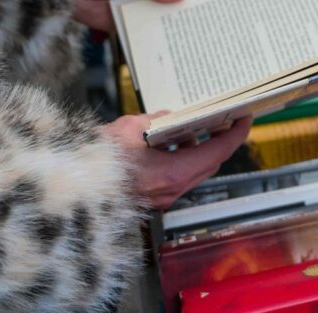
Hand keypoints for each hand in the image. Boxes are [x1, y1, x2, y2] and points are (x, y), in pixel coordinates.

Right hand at [104, 114, 252, 209]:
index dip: (236, 134)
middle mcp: (173, 189)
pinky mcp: (151, 198)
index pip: (219, 152)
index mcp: (174, 172)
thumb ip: (154, 121)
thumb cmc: (97, 162)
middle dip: (219, 141)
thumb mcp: (129, 129)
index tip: (245, 119)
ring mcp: (163, 196)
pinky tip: (167, 143)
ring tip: (192, 129)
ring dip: (197, 150)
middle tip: (223, 121)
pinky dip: (179, 159)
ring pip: (193, 171)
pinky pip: (176, 176)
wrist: (72, 188)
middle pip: (210, 163)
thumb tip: (165, 118)